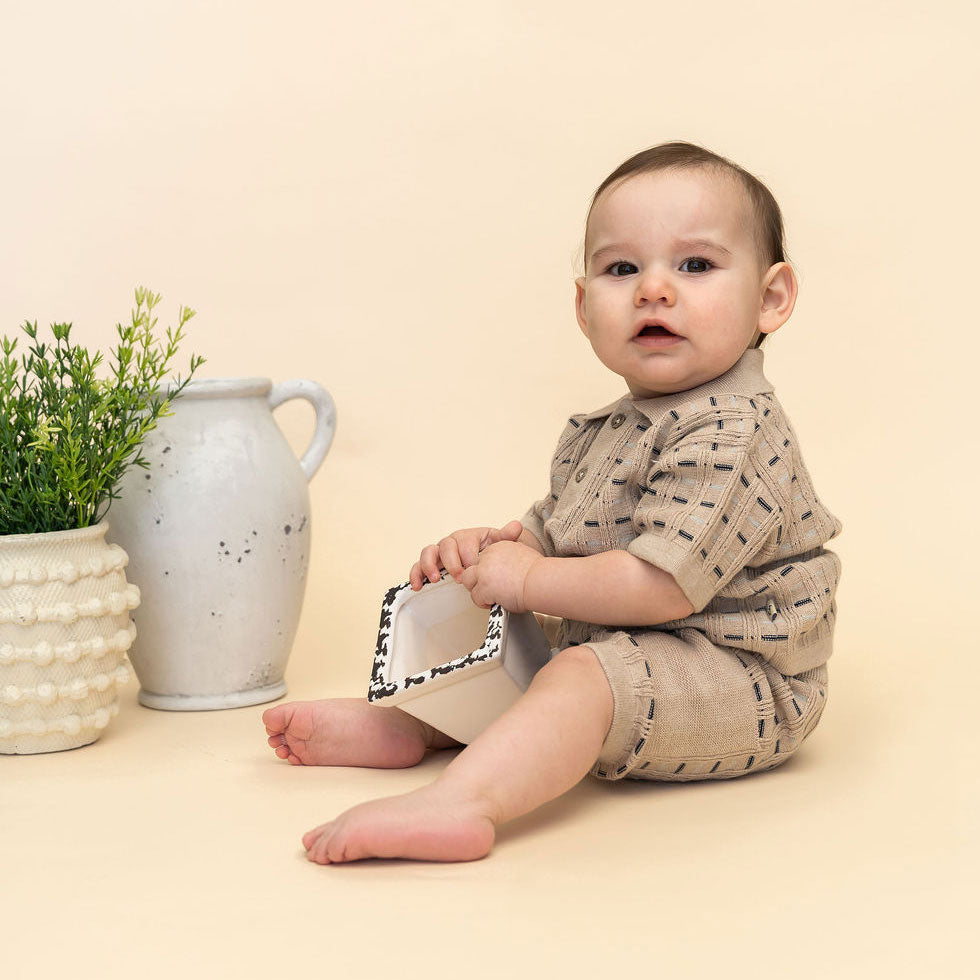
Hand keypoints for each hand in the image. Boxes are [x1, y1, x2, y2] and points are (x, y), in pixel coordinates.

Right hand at [409, 520, 524, 590]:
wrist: (486, 556)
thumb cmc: (490, 550)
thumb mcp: (499, 543)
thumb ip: (506, 536)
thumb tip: (516, 526)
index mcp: (467, 536)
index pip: (464, 542)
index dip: (468, 555)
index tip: (474, 567)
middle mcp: (451, 542)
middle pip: (445, 546)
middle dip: (452, 562)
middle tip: (460, 577)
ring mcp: (440, 553)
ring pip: (428, 552)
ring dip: (429, 565)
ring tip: (435, 578)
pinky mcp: (432, 564)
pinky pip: (419, 566)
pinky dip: (416, 574)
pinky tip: (418, 586)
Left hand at [458, 540, 542, 612]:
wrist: (541, 580)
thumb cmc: (538, 572)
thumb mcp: (523, 555)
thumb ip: (511, 559)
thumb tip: (507, 569)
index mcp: (498, 547)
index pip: (483, 559)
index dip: (487, 572)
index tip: (496, 580)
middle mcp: (488, 556)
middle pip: (472, 568)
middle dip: (478, 581)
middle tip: (490, 590)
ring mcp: (484, 571)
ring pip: (469, 582)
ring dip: (478, 591)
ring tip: (491, 598)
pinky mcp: (484, 586)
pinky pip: (475, 597)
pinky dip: (483, 602)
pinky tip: (494, 603)